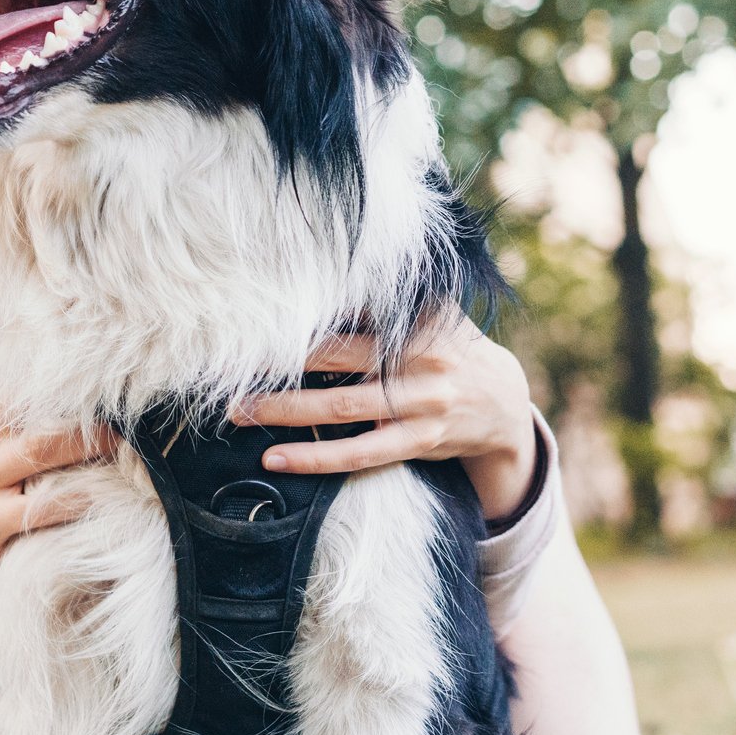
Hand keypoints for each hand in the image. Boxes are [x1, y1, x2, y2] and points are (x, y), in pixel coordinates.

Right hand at [0, 381, 117, 654]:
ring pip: (41, 448)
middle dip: (91, 408)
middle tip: (139, 409)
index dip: (75, 373)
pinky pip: (39, 507)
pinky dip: (78, 500)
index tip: (119, 374)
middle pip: (40, 406)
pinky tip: (107, 498)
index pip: (28, 375)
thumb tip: (95, 386)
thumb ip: (27, 413)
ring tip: (133, 450)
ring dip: (92, 448)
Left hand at [229, 315, 539, 522]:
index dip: (301, 329)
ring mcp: (420, 407)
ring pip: (344, 412)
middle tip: (232, 376)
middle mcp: (417, 364)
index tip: (255, 329)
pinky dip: (317, 459)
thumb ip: (387, 301)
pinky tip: (278, 460)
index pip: (349, 323)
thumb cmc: (449, 347)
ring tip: (241, 415)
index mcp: (414, 326)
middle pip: (339, 364)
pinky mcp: (418, 443)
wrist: (503, 401)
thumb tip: (327, 274)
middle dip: (283, 371)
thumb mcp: (431, 314)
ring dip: (288, 415)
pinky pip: (361, 455)